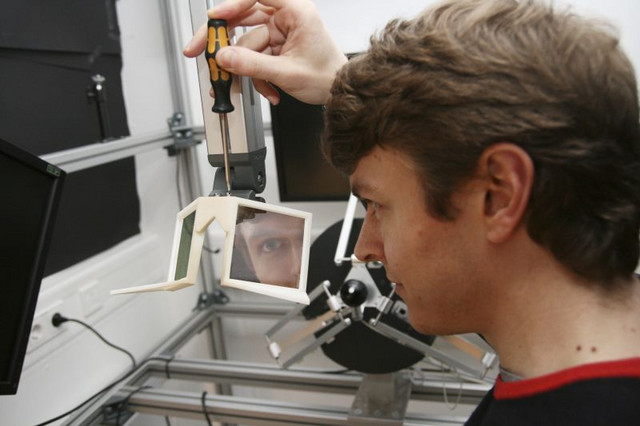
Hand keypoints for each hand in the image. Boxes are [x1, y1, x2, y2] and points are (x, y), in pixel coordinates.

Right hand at [183, 0, 347, 104]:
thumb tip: (224, 57)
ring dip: (245, 67)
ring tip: (249, 84)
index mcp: (296, 11)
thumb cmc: (328, 76)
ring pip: (246, 42)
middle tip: (199, 50)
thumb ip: (252, 65)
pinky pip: (254, 56)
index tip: (214, 17)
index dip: (233, 5)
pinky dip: (256, 74)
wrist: (339, 93)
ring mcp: (279, 32)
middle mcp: (286, 17)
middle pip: (243, 18)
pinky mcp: (275, 46)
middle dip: (221, 39)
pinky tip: (268, 88)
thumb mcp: (287, 73)